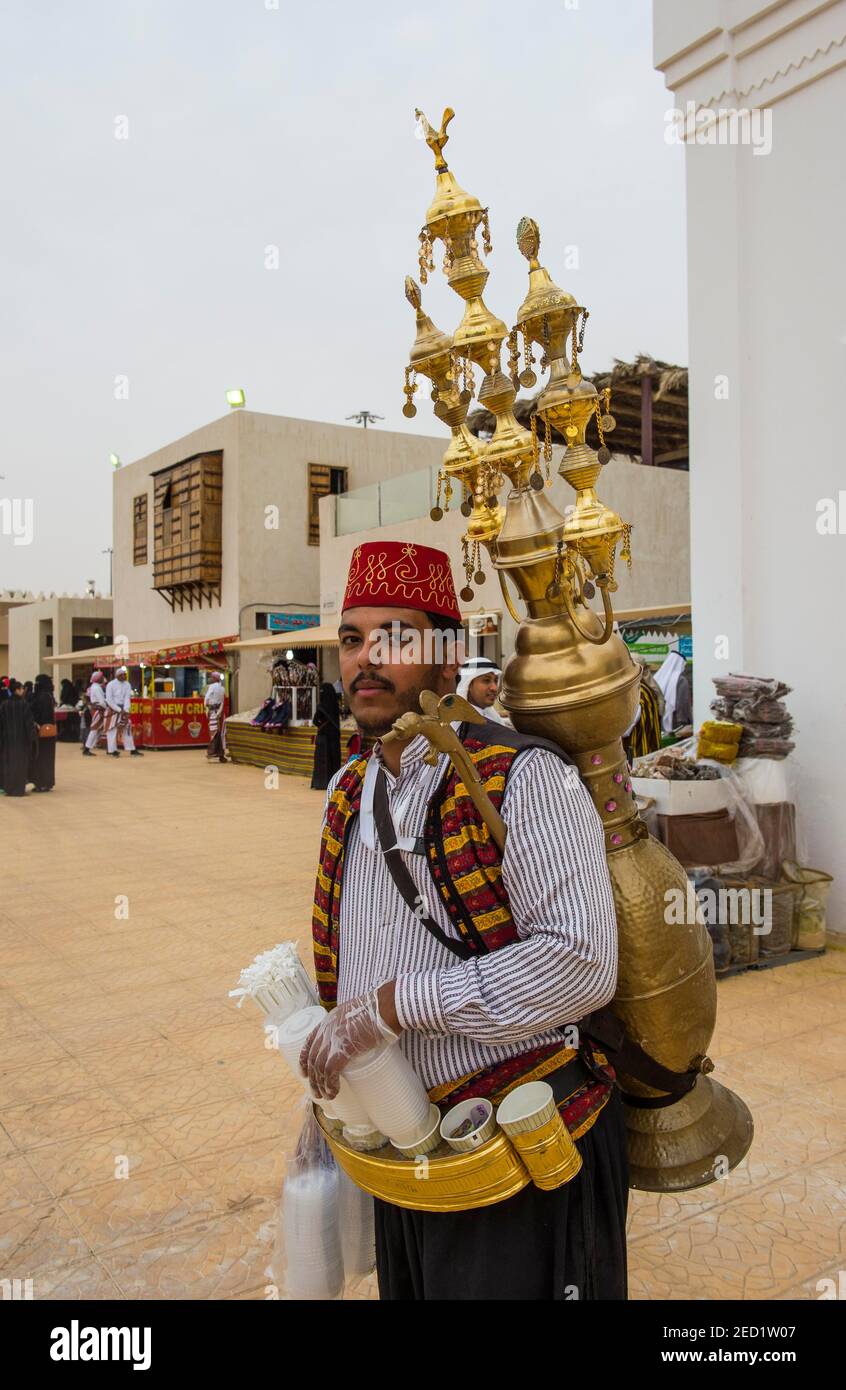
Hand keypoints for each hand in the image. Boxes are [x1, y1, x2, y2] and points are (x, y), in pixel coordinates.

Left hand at [300, 985, 400, 1099]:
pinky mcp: (343, 1049)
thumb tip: (359, 1038)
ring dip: (320, 1084)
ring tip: (325, 1096)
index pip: (310, 1041)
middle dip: (312, 1077)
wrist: (387, 1006)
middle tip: (316, 1091)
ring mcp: (334, 1039)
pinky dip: (330, 1084)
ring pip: (319, 1067)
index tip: (304, 1071)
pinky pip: (330, 1071)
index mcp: (330, 1020)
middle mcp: (327, 1030)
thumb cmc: (380, 1009)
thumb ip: (354, 1025)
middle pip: (312, 1057)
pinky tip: (332, 1092)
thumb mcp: (358, 1013)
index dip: (304, 1058)